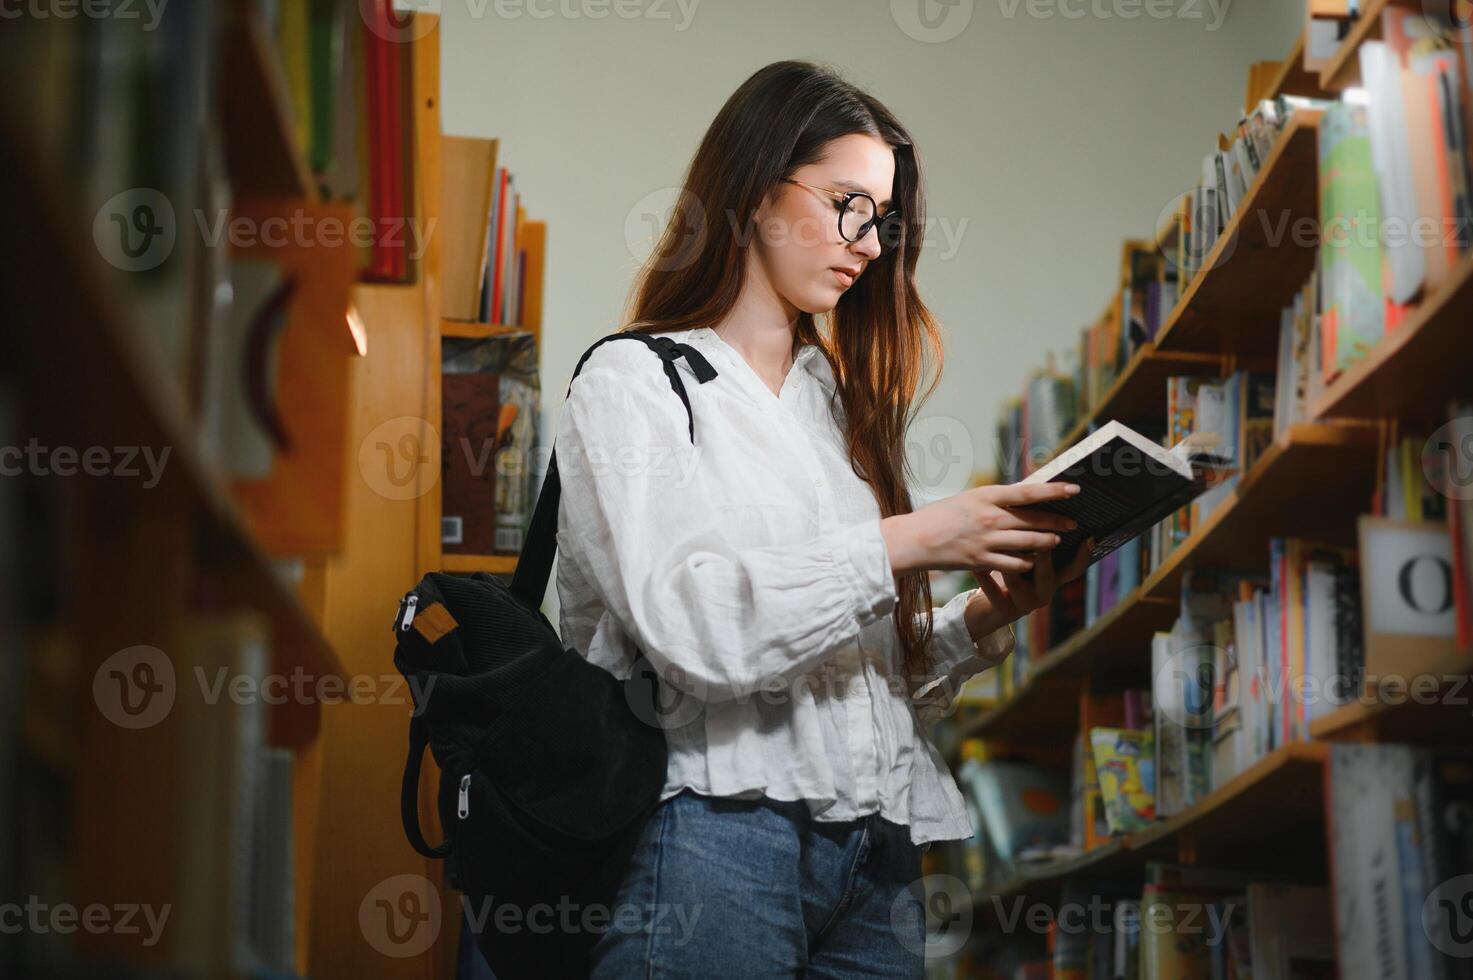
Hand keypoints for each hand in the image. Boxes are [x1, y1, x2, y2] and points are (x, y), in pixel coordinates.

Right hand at [880, 481, 1081, 576]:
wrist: (916, 538)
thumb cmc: (941, 516)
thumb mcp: (969, 499)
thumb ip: (995, 500)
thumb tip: (1022, 498)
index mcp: (987, 496)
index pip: (1028, 492)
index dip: (1054, 490)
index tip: (1074, 489)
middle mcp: (990, 517)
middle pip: (1034, 520)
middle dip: (1057, 522)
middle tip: (1072, 523)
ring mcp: (987, 540)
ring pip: (1029, 543)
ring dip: (1047, 543)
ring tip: (1055, 542)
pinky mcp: (982, 560)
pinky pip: (1015, 564)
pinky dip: (1027, 563)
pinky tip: (1032, 561)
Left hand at [963, 537, 1094, 640]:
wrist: (987, 609)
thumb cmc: (1008, 573)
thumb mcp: (1025, 558)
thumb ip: (1034, 538)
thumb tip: (1044, 501)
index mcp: (1052, 578)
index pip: (1073, 568)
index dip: (1083, 555)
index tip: (1090, 537)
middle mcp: (1043, 592)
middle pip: (1048, 574)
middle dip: (1044, 556)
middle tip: (1041, 539)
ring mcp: (1024, 604)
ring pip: (1018, 582)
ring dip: (1010, 564)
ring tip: (1001, 545)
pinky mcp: (1003, 611)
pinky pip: (994, 592)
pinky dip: (984, 577)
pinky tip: (977, 566)